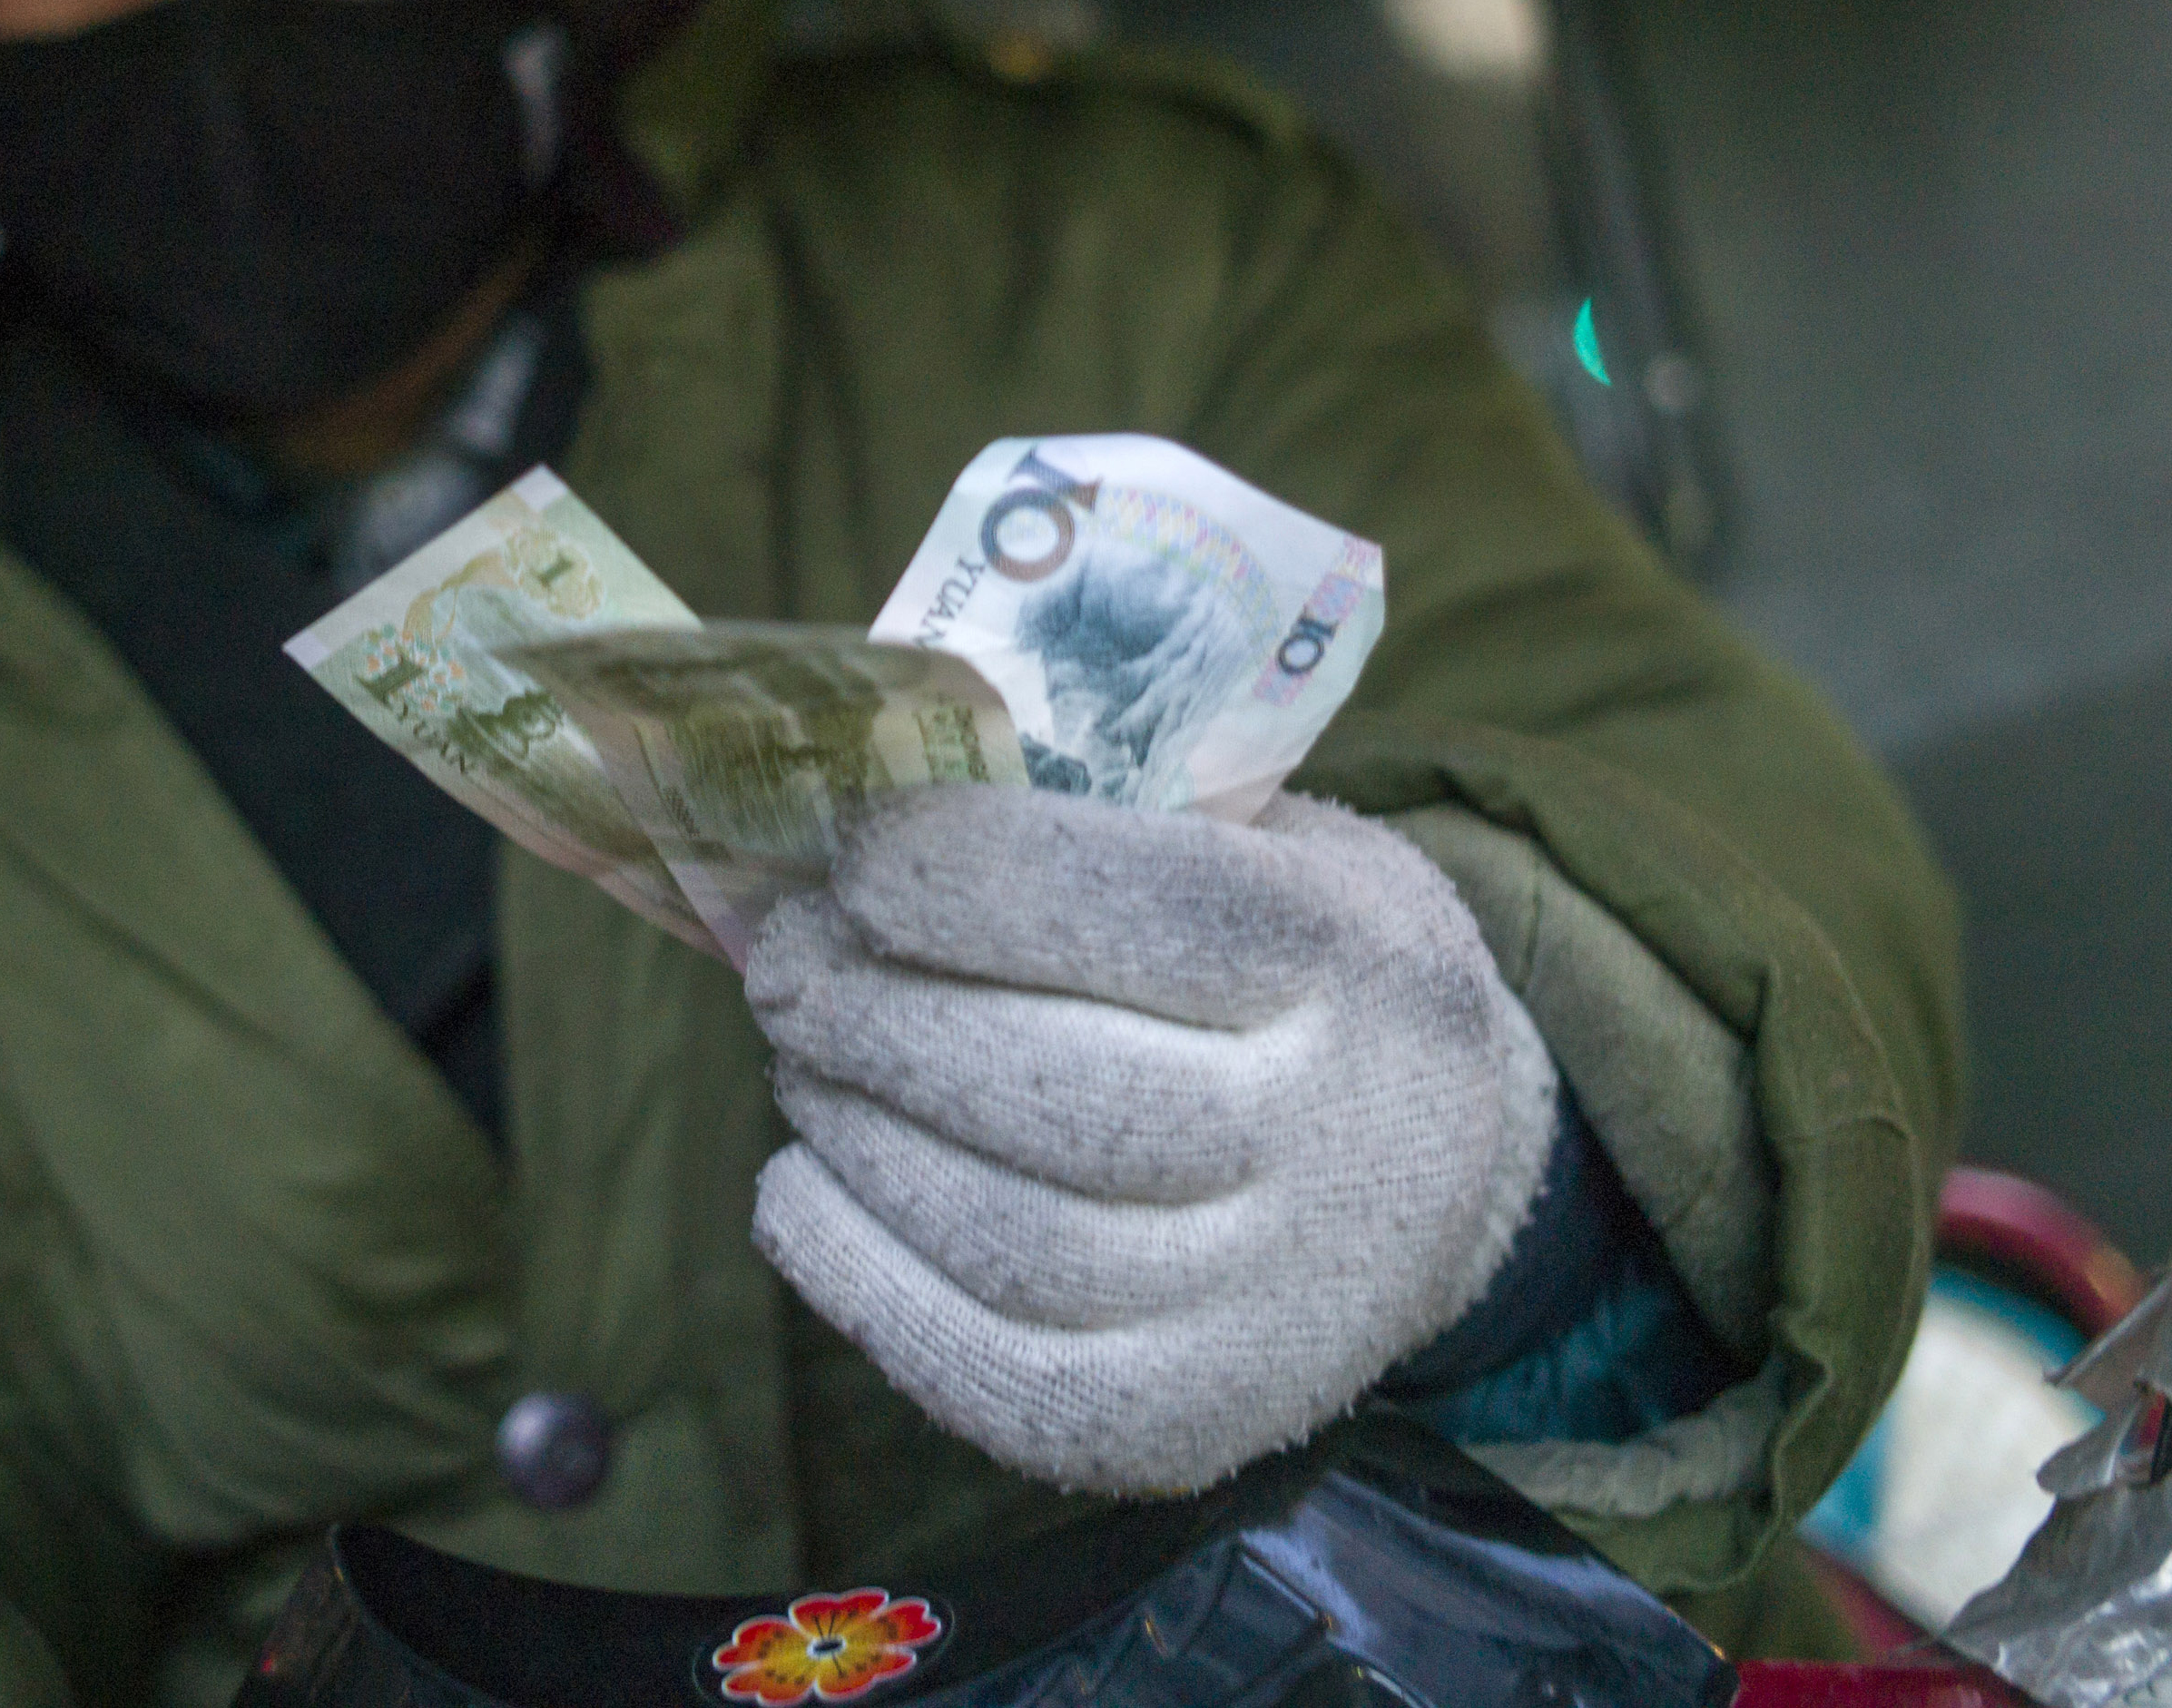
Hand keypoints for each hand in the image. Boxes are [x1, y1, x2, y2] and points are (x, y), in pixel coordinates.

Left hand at [747, 788, 1557, 1496]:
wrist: (1442, 1173)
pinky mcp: (1190, 1425)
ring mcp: (1269, 1309)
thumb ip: (1096, 813)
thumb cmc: (1287, 967)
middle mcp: (1336, 1145)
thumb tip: (850, 796)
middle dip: (873, 1017)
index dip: (967, 875)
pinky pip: (991, 1374)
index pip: (1152, 914)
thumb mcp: (1260, 840)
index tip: (854, 855)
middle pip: (1058, 1091)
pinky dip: (857, 1273)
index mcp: (1350, 960)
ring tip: (800, 1060)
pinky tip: (802, 1183)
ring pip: (1011, 1240)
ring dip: (857, 1135)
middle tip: (780, 963)